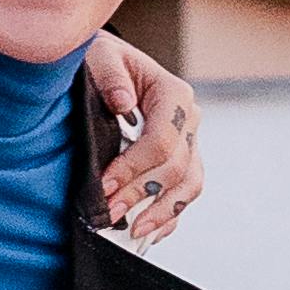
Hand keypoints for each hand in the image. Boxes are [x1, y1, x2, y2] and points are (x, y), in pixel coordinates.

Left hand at [84, 36, 199, 245]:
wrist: (107, 67)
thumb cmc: (102, 61)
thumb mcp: (100, 57)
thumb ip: (110, 75)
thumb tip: (123, 103)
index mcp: (173, 94)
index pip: (162, 140)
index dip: (134, 167)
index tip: (104, 185)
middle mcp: (189, 119)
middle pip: (175, 168)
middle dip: (140, 194)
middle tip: (108, 212)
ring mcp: (189, 142)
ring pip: (189, 185)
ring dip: (162, 212)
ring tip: (134, 231)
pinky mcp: (182, 160)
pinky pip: (185, 193)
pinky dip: (170, 215)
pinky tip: (150, 232)